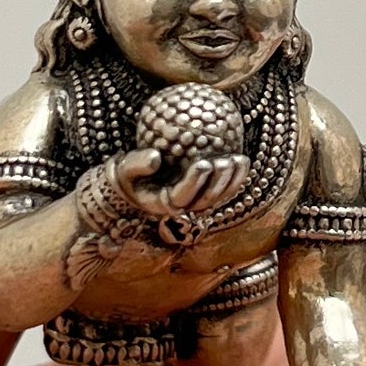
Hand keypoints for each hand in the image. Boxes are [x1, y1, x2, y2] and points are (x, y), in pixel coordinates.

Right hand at [114, 142, 250, 225]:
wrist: (132, 184)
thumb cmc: (127, 173)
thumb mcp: (123, 168)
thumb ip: (136, 164)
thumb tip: (155, 157)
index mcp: (162, 204)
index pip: (181, 197)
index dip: (194, 183)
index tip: (202, 162)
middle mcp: (181, 208)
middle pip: (204, 200)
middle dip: (218, 183)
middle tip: (224, 161)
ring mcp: (194, 202)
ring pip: (218, 197)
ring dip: (232, 181)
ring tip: (240, 159)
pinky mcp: (203, 194)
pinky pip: (223, 188)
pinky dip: (234, 176)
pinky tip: (242, 157)